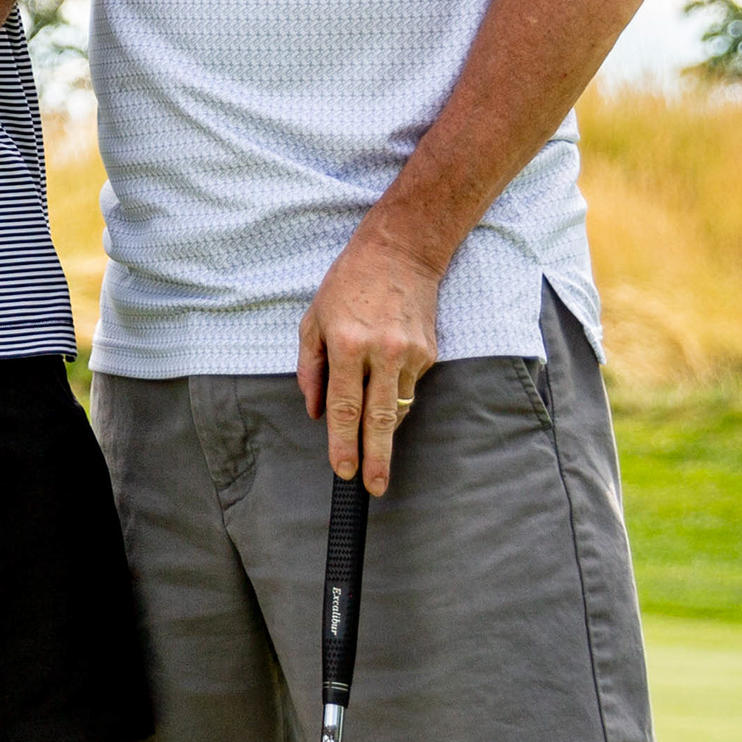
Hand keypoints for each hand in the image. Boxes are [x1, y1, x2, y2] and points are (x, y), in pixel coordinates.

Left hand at [299, 231, 439, 493]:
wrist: (400, 253)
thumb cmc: (347, 285)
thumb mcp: (313, 320)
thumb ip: (311, 369)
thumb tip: (314, 412)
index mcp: (348, 345)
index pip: (343, 407)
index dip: (342, 443)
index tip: (344, 471)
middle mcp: (382, 352)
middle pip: (379, 419)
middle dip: (375, 458)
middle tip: (373, 488)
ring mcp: (411, 354)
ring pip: (398, 408)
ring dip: (384, 430)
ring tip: (373, 447)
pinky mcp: (429, 354)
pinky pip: (408, 388)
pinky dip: (394, 396)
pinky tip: (384, 385)